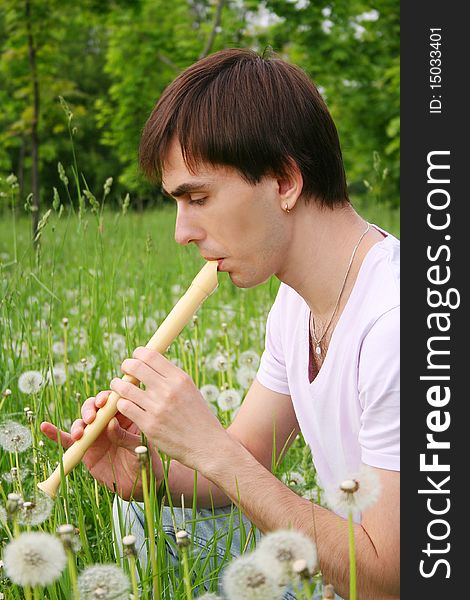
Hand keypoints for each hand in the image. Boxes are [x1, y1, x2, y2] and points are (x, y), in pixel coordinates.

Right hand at [40, 390, 159, 499]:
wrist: (140, 485)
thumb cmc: (146, 461)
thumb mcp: (140, 448)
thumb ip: (126, 436)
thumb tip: (111, 424)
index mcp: (126, 416)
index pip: (114, 400)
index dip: (107, 397)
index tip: (104, 401)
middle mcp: (108, 422)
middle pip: (95, 407)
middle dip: (90, 409)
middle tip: (92, 418)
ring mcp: (96, 435)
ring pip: (82, 422)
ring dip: (78, 424)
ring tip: (80, 434)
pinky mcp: (86, 450)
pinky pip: (69, 441)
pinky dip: (56, 434)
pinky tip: (46, 428)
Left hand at [110, 347, 228, 472]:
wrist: (207, 446)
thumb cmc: (198, 417)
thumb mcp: (190, 390)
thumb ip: (171, 378)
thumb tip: (150, 363)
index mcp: (180, 378)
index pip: (150, 355)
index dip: (138, 353)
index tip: (135, 358)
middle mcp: (168, 390)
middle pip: (135, 367)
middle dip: (126, 366)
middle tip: (125, 371)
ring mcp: (157, 408)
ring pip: (124, 387)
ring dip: (117, 384)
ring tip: (118, 386)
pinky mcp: (149, 425)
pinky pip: (124, 407)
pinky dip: (121, 403)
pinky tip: (124, 404)